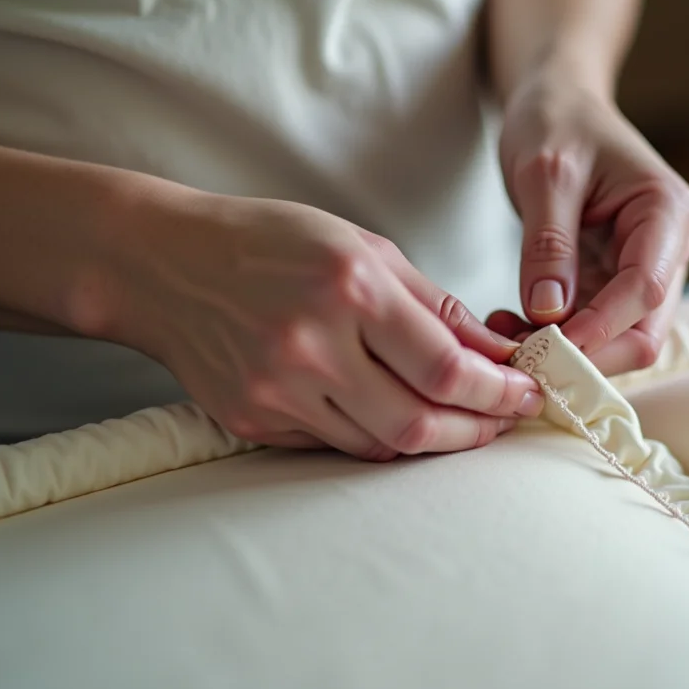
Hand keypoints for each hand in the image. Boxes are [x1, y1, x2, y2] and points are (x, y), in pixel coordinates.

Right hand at [105, 191, 543, 460]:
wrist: (163, 264)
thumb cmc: (269, 242)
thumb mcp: (361, 246)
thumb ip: (433, 302)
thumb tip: (495, 351)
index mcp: (349, 288)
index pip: (445, 366)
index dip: (497, 391)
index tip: (525, 393)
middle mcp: (312, 345)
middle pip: (418, 424)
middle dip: (476, 430)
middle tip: (502, 420)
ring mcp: (278, 390)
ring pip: (379, 446)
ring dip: (431, 440)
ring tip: (460, 421)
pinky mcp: (254, 421)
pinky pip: (335, 446)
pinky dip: (376, 438)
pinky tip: (396, 416)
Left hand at [491, 73, 688, 373]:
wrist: (558, 104)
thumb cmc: (556, 121)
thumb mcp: (544, 173)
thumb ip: (548, 243)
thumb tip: (549, 313)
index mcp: (667, 212)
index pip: (646, 290)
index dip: (600, 327)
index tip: (545, 347)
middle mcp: (669, 249)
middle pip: (644, 332)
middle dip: (586, 353)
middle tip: (519, 356)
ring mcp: (643, 271)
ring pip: (618, 340)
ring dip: (566, 352)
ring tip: (504, 337)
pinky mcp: (613, 284)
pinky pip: (593, 329)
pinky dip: (555, 339)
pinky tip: (511, 327)